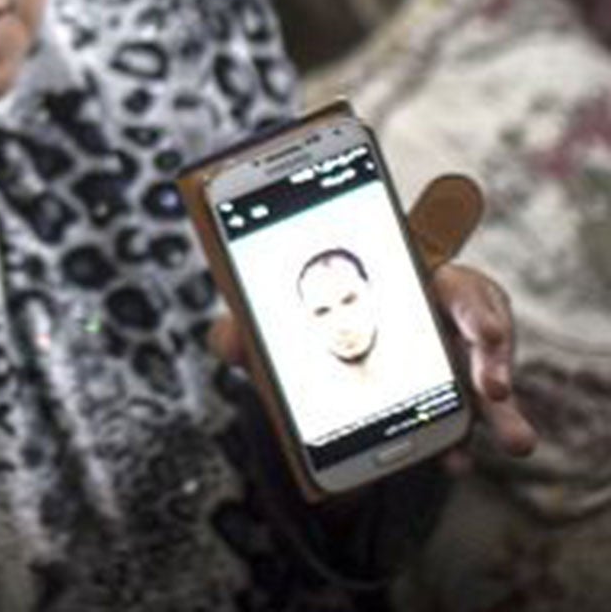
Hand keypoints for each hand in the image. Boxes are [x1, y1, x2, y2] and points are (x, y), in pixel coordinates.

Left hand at [206, 172, 537, 460]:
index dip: (472, 303)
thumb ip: (250, 328)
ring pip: (492, 381)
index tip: (483, 331)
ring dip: (503, 413)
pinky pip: (467, 424)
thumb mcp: (278, 321)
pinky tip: (454, 463)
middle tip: (493, 388)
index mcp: (406, 277)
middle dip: (494, 353)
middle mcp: (440, 315)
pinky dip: (461, 445)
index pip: (451, 279)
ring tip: (515, 441)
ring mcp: (454, 362)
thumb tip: (225, 342)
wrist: (318, 368)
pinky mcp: (451, 404)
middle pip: (484, 324)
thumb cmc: (307, 322)